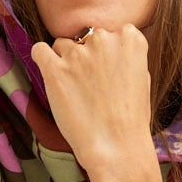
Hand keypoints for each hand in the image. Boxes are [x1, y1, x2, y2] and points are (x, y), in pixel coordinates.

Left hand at [32, 24, 172, 181]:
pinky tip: (51, 75)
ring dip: (65, 62)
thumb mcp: (141, 79)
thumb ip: (125, 57)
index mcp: (130, 39)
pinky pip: (40, 50)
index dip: (106, 53)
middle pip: (86, 37)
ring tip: (74, 90)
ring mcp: (78, 53)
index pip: (112, 33)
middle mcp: (104, 39)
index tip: (106, 73)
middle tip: (90, 86)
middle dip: (85, 56)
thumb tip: (109, 50)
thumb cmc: (131, 120)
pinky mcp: (55, 69)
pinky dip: (42, 59)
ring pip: (62, 45)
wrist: (117, 148)